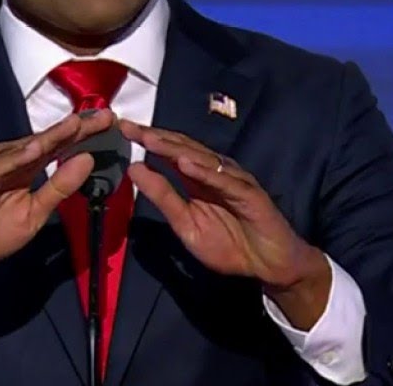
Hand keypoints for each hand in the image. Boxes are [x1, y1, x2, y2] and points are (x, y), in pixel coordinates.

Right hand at [0, 110, 112, 316]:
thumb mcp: (34, 214)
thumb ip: (58, 189)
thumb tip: (88, 161)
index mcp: (25, 167)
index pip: (58, 146)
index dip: (82, 134)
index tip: (110, 122)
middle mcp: (9, 160)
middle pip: (45, 140)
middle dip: (74, 128)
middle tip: (104, 115)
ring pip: (25, 148)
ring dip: (51, 136)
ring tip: (77, 125)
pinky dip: (18, 156)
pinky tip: (37, 148)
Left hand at [119, 121, 330, 327]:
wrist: (268, 265)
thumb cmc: (229, 244)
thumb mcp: (186, 224)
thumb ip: (163, 197)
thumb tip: (134, 169)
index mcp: (198, 178)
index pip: (170, 153)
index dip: (148, 140)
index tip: (123, 129)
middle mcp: (215, 172)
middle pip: (183, 149)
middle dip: (156, 137)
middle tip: (130, 127)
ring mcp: (233, 180)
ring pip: (202, 160)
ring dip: (176, 149)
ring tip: (151, 140)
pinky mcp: (250, 195)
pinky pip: (225, 182)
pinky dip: (206, 172)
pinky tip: (186, 164)